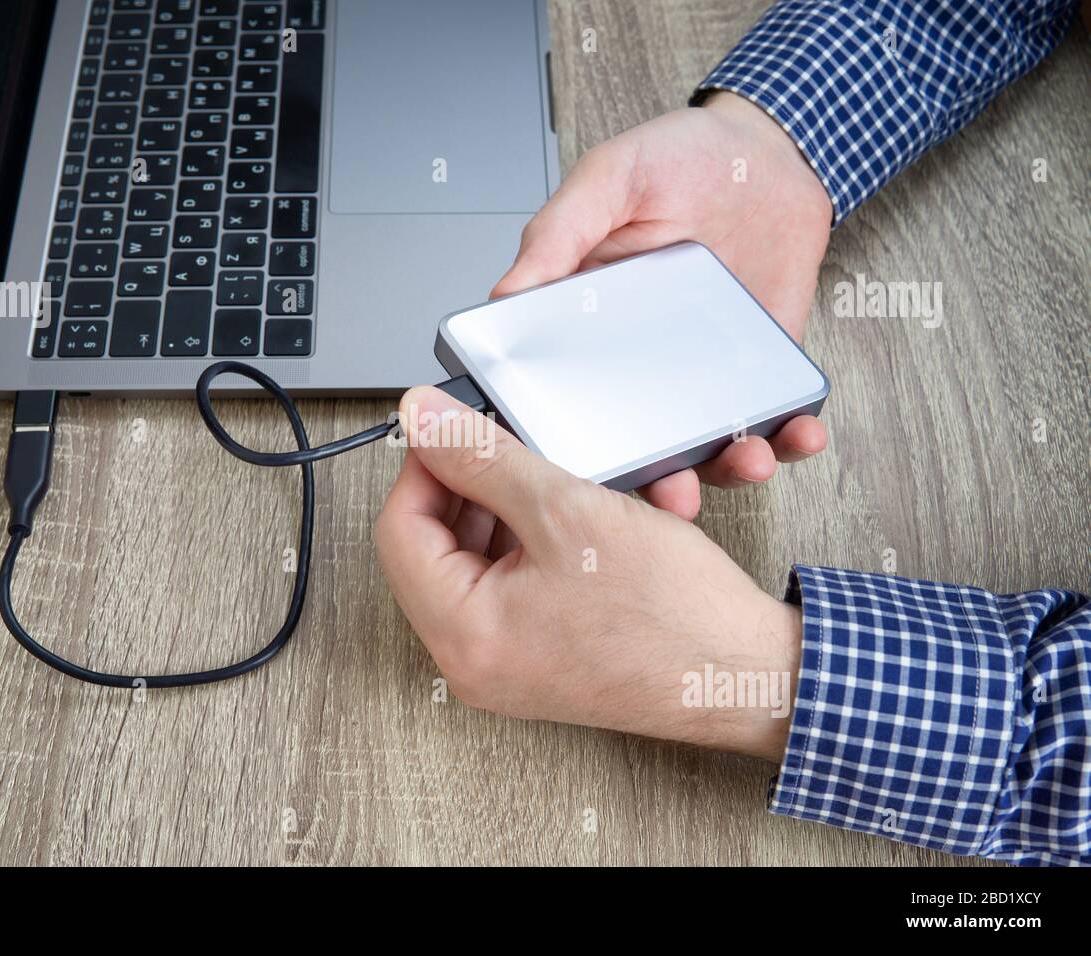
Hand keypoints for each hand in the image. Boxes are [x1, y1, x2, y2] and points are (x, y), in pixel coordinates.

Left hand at [376, 386, 802, 759]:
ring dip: (504, 509)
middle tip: (506, 445)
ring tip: (549, 479)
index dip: (426, 464)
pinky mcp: (537, 659)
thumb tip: (421, 419)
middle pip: (432, 546)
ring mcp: (504, 665)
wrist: (746, 676)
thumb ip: (483, 458)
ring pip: (473, 561)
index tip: (456, 427)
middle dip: (469, 486)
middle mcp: (471, 661)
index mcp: (462, 633)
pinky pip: (508, 585)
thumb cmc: (673, 615)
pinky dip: (531, 542)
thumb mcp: (567, 510)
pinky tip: (569, 516)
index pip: (399, 529)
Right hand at [492, 92, 832, 518]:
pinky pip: (770, 420)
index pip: (565, 404)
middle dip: (656, 481)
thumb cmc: (678, 160)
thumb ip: (557, 234)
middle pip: (637, 447)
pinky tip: (798, 434)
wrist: (767, 154)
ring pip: (705, 448)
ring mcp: (699, 376)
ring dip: (726, 468)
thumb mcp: (606, 181)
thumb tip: (502, 295)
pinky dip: (789, 438)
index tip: (583, 477)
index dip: (571, 451)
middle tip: (671, 492)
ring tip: (746, 460)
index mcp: (587, 329)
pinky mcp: (757, 375)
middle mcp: (639, 366)